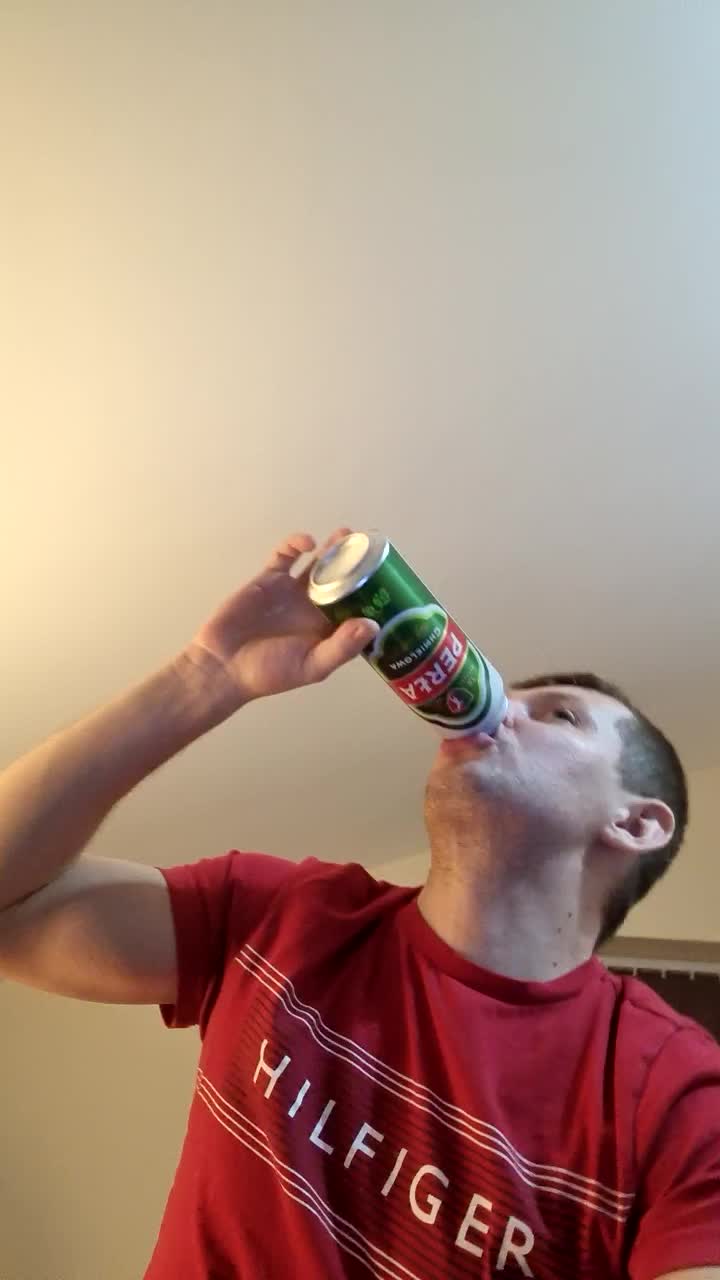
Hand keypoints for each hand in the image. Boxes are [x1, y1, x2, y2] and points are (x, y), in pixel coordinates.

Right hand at [184, 528, 378, 703]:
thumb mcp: (312, 666)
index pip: (359, 605)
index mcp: (329, 628)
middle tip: (371, 544)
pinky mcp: (270, 579)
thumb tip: (373, 625)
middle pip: (343, 578)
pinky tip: (307, 543)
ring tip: (346, 534)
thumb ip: (341, 647)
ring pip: (318, 563)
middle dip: (356, 561)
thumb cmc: (269, 672)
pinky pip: (286, 556)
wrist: (222, 665)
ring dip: (332, 548)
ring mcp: (292, 590)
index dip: (375, 590)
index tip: (391, 575)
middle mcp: (314, 607)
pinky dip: (295, 544)